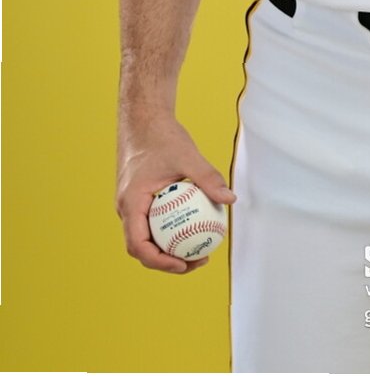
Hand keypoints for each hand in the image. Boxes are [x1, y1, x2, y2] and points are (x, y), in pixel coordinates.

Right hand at [116, 111, 235, 274]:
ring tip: (196, 249)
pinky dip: (167, 230)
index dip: (159, 262)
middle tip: (196, 260)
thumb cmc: (161, 136)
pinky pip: (151, 222)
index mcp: (130, 203)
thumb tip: (230, 199)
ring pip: (145, 236)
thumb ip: (208, 178)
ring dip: (166, 248)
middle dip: (166, 261)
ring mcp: (130, 204)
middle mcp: (125, 208)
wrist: (143, 118)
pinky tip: (191, 225)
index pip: (138, 246)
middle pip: (141, 247)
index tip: (184, 265)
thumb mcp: (187, 156)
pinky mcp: (138, 198)